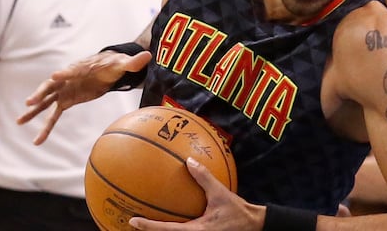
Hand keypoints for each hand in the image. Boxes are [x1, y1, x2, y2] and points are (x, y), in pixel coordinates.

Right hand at [16, 50, 151, 144]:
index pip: (71, 70)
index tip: (55, 76)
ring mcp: (64, 90)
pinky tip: (37, 140)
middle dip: (41, 93)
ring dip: (34, 110)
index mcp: (81, 68)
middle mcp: (68, 78)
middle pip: (51, 85)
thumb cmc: (114, 64)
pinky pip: (53, 115)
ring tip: (19, 120)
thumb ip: (134, 62)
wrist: (107, 67)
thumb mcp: (124, 63)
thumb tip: (148, 55)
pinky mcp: (66, 100)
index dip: (64, 73)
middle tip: (30, 102)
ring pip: (46, 100)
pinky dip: (45, 126)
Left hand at [129, 157, 263, 230]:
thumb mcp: (221, 194)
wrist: (254, 226)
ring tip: (144, 222)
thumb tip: (189, 161)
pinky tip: (169, 215)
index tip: (132, 221)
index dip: (148, 226)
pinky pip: (182, 230)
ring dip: (160, 230)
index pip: (166, 230)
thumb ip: (205, 178)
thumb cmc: (238, 212)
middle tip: (132, 222)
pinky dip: (173, 226)